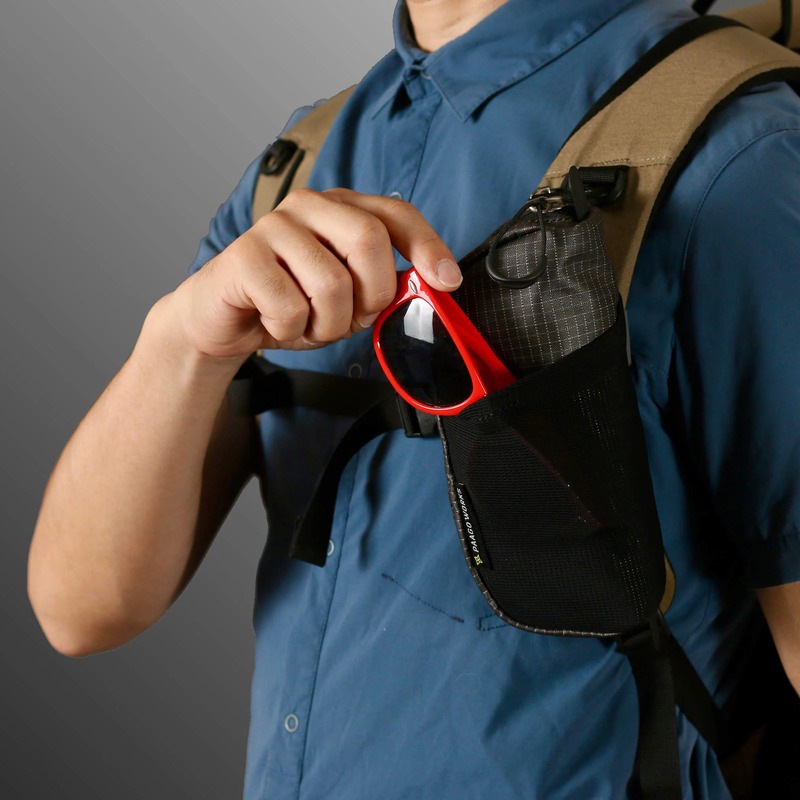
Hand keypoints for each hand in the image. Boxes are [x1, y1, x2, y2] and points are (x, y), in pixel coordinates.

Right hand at [172, 188, 460, 360]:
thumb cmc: (288, 303)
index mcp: (341, 209)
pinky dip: (290, 331)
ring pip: (332, 284)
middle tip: (352, 317)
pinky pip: (289, 307)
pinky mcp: (243, 254)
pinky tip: (275, 322)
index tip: (447, 281)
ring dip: (327, 325)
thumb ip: (381, 288)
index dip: (428, 247)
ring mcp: (274, 225)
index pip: (397, 215)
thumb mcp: (347, 299)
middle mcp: (309, 206)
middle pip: (369, 241)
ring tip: (307, 323)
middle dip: (372, 295)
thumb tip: (428, 288)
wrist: (223, 318)